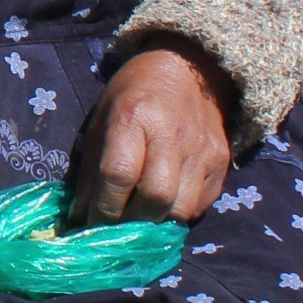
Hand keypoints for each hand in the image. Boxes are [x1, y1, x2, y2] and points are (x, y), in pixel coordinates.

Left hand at [74, 45, 234, 224]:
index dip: (102, 208)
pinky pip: (199, 205)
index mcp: (134, 116)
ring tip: (137, 224)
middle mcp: (172, 133)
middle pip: (154, 196)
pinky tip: (160, 211)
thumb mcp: (102, 120)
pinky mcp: (222, 162)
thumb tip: (80, 218)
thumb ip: (91, 169)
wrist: (189, 70)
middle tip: (114, 231)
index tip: (90, 226)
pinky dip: (176, 216)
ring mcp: (202, 149)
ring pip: (180, 209)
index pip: (119, 174)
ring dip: (154, 225)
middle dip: (130, 223)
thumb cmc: (134, 95)